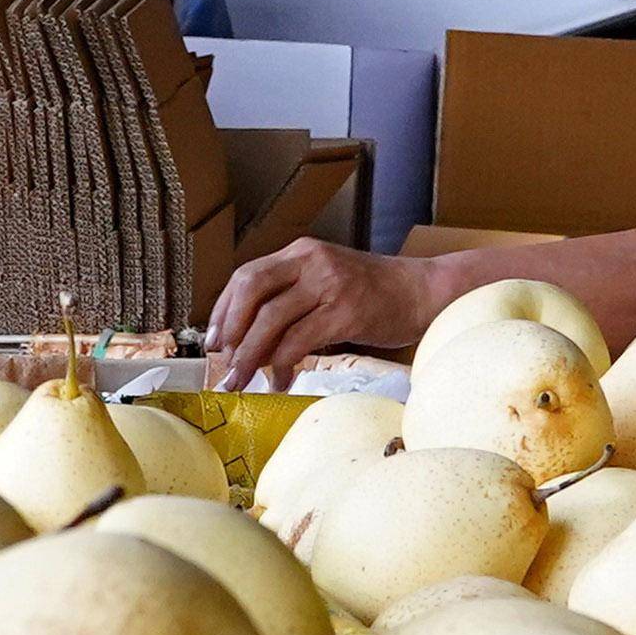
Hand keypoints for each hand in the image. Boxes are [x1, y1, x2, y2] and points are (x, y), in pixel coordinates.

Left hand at [208, 241, 445, 390]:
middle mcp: (312, 261)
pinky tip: (281, 381)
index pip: (247, 276)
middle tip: (224, 362)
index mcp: (301, 253)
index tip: (213, 340)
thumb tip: (249, 345)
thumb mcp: (325, 284)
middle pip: (251, 290)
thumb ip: (290, 303)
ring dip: (250, 355)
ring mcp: (330, 284)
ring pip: (271, 319)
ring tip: (241, 381)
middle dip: (230, 330)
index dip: (223, 309)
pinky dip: (283, 365)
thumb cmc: (373, 295)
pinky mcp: (346, 311)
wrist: (422, 292)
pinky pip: (299, 340)